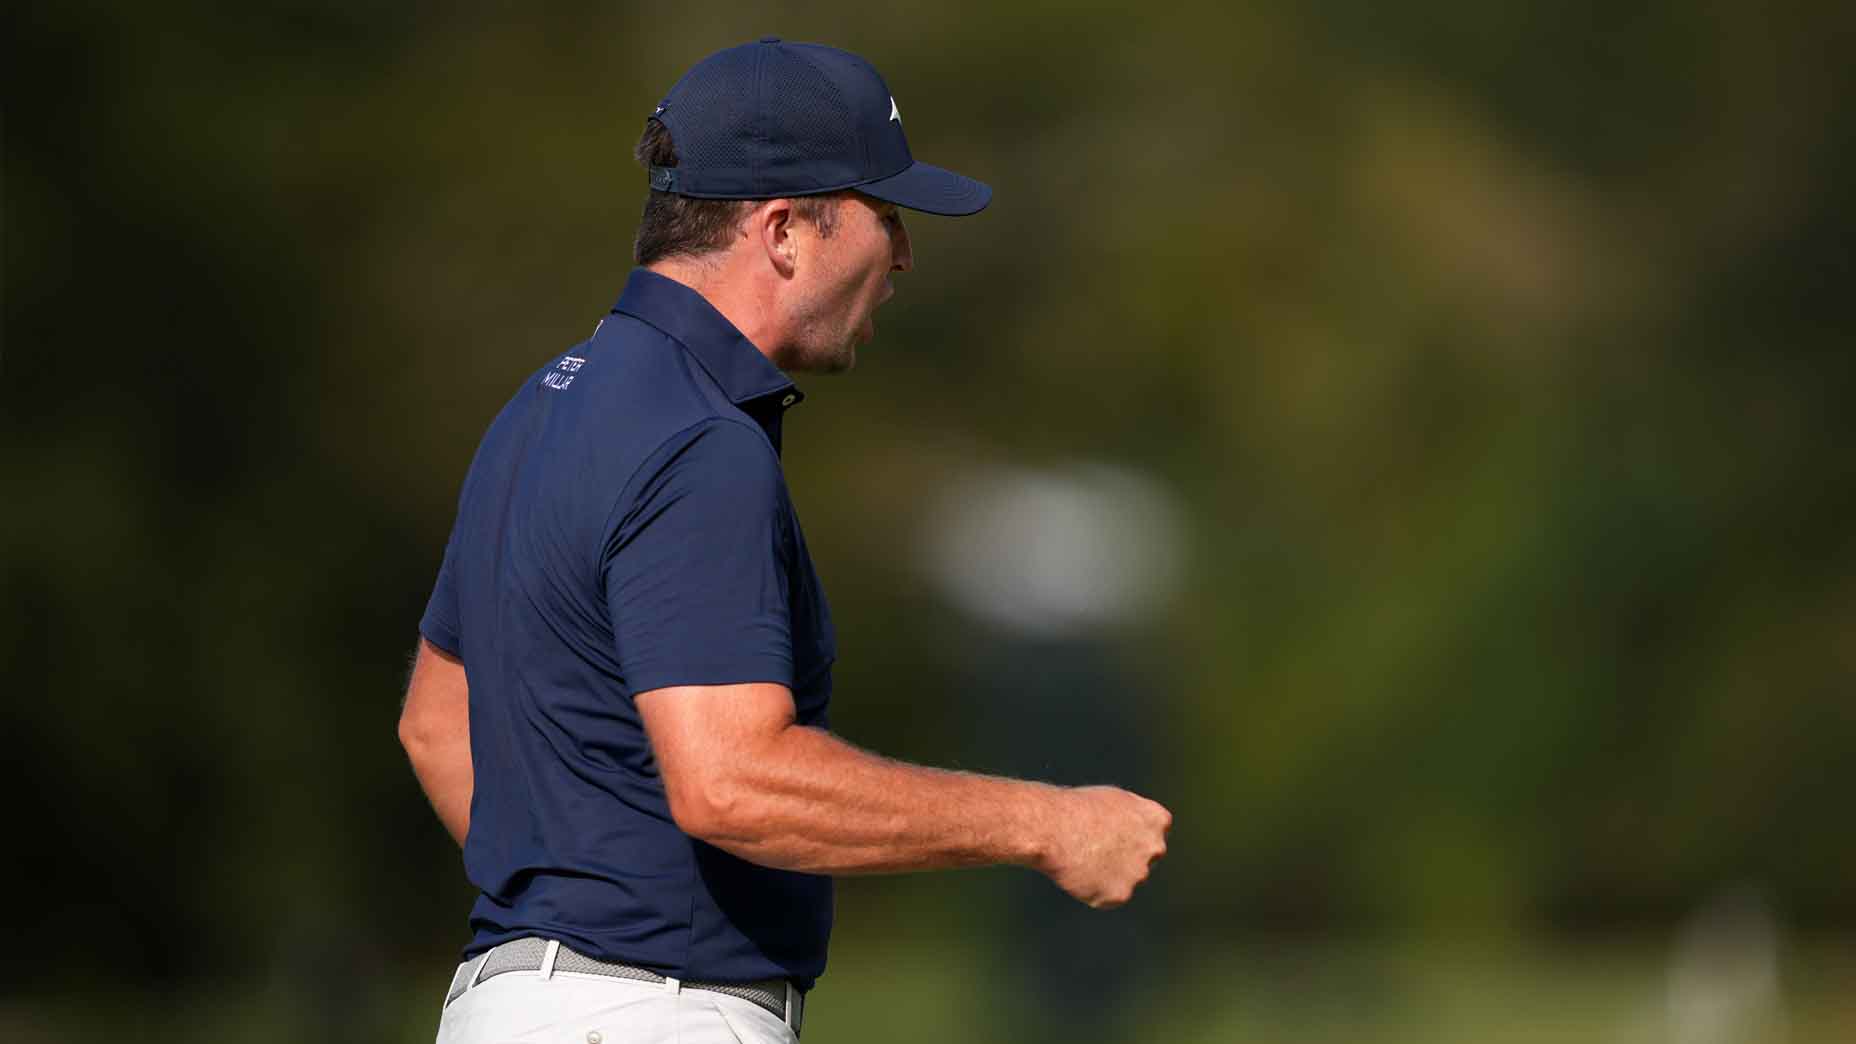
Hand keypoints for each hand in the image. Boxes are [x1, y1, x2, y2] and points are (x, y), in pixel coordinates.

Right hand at [1042, 785, 1171, 908]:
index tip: (1110, 833)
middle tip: (1095, 850)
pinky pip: (1108, 897)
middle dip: (1125, 858)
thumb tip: (1137, 833)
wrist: (1052, 828)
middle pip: (1145, 860)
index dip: (1130, 834)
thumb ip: (1135, 818)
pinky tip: (1079, 873)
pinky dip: (1093, 890)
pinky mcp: (1121, 895)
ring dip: (1108, 875)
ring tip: (1082, 858)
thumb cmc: (1077, 808)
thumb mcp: (1116, 800)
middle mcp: (1155, 847)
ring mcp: (1140, 873)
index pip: (1154, 834)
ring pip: (1127, 880)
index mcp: (1158, 819)